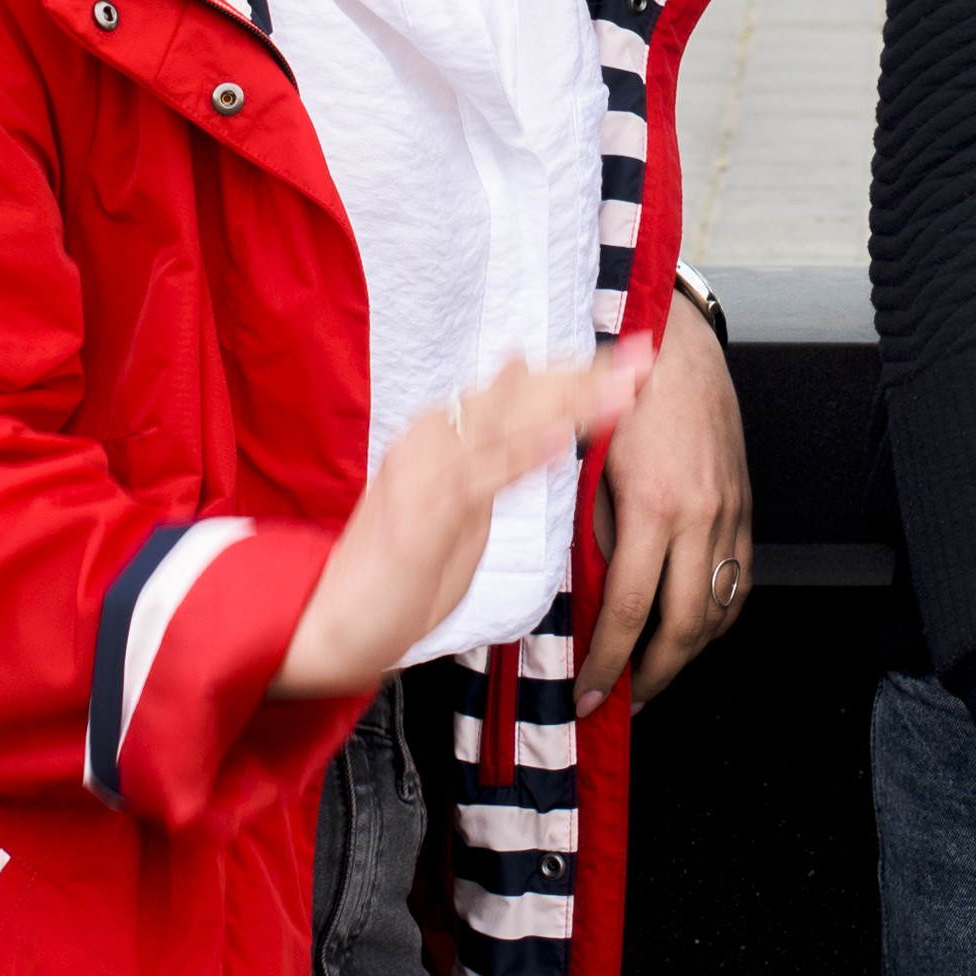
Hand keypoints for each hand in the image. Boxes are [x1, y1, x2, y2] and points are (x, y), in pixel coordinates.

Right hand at [268, 341, 655, 704]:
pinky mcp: (422, 510)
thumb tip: (519, 387)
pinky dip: (522, 455)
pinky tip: (562, 438)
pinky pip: (482, 478)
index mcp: (442, 437)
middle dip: (588, 375)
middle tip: (645, 353)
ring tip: (624, 386)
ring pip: (508, 426)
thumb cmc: (394, 572)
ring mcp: (426, 471)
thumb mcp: (454, 503)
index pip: (519, 392)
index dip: (577, 372)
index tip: (630, 354)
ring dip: (570, 403)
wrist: (330, 622)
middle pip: (521, 397)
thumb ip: (489, 452)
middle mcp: (433, 441)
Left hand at [580, 300, 750, 707]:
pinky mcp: (745, 503)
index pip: (632, 610)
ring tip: (655, 672)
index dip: (609, 662)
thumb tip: (582, 598)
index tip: (589, 693)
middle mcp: (704, 514)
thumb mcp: (588, 465)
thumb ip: (588, 535)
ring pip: (721, 608)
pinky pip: (742, 577)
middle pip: (685, 625)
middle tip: (623, 700)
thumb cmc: (621, 392)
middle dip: (653, 676)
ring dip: (689, 651)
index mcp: (657, 505)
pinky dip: (719, 613)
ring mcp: (732, 511)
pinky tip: (694, 625)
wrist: (675, 342)